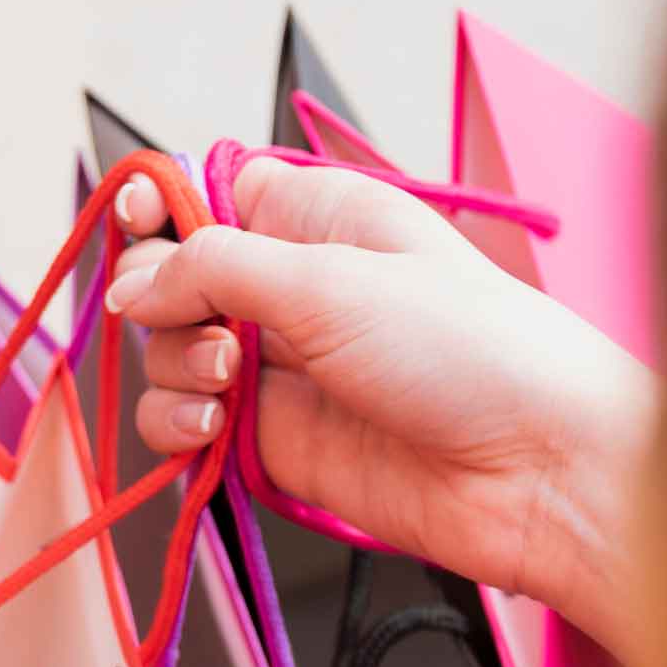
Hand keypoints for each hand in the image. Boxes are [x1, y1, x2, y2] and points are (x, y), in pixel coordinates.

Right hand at [110, 156, 653, 654]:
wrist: (537, 471)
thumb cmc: (472, 353)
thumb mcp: (332, 279)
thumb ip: (212, 270)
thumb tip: (129, 284)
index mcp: (316, 219)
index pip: (204, 195)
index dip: (159, 207)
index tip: (141, 225)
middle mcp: (290, 288)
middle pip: (166, 279)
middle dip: (163, 302)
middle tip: (211, 330)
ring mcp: (276, 368)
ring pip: (165, 355)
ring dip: (171, 371)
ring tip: (226, 387)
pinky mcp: (268, 441)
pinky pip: (183, 426)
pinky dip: (178, 429)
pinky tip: (214, 432)